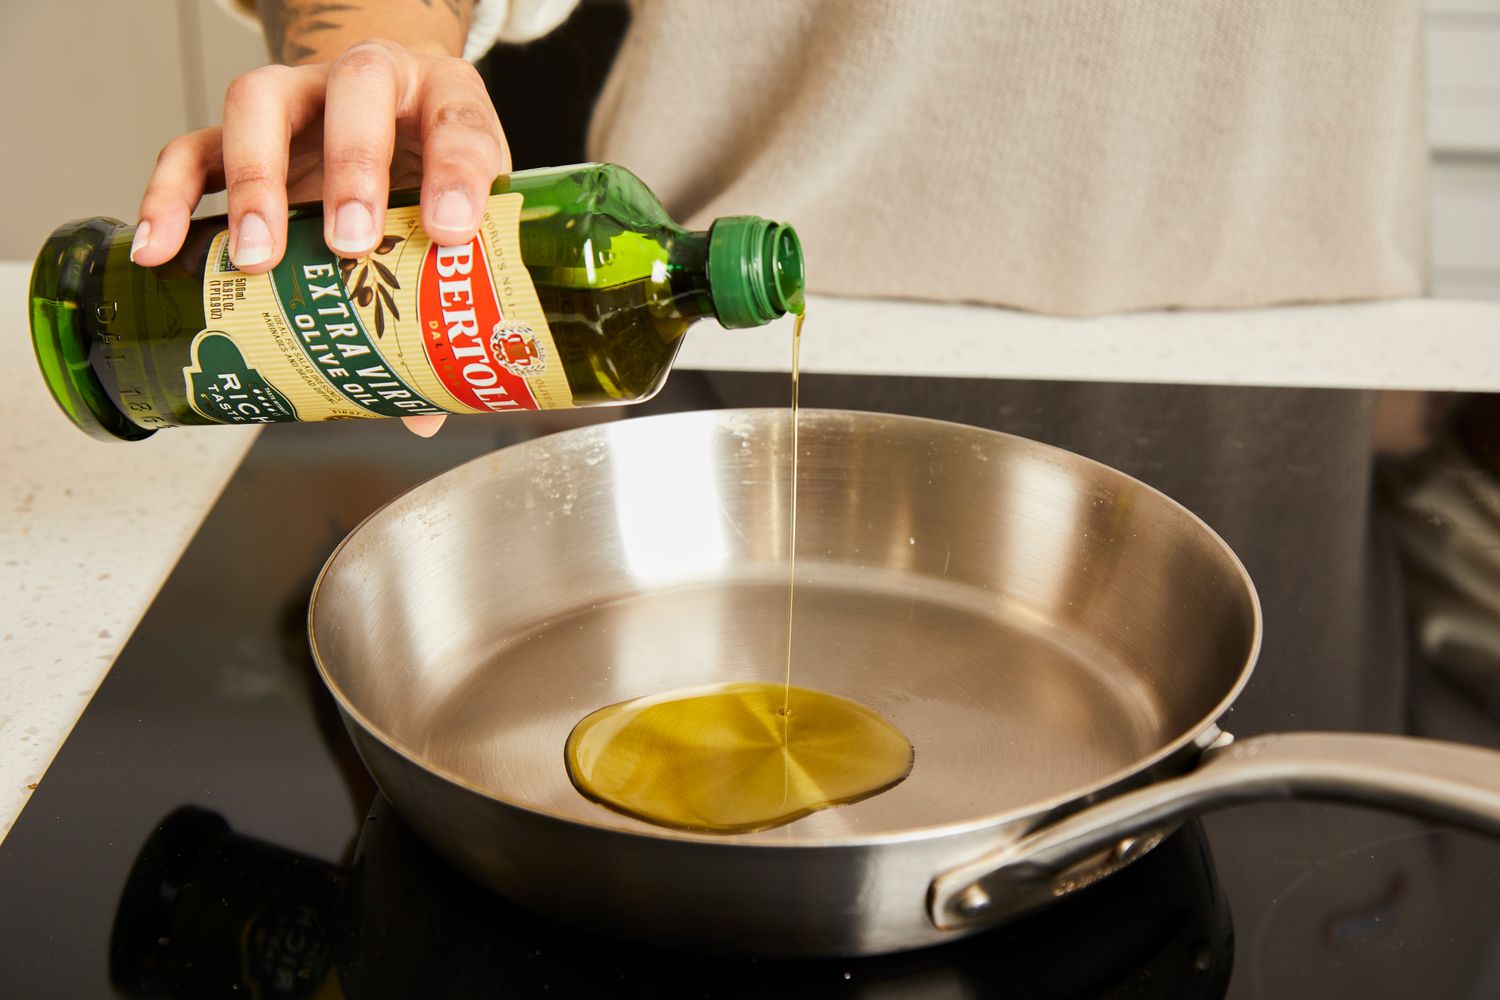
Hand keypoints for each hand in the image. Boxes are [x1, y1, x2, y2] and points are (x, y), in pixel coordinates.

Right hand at [132, 38, 510, 437]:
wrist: (394, 113)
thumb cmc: (431, 170)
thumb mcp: (462, 219)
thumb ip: (446, 301)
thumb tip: (423, 409)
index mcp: (446, 102)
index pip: (459, 124)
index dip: (458, 176)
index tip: (451, 230)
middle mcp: (370, 84)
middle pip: (357, 92)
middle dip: (352, 170)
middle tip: (349, 244)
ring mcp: (301, 97)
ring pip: (262, 103)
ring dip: (255, 182)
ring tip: (254, 258)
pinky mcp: (242, 130)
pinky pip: (193, 147)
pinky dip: (170, 195)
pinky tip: (159, 248)